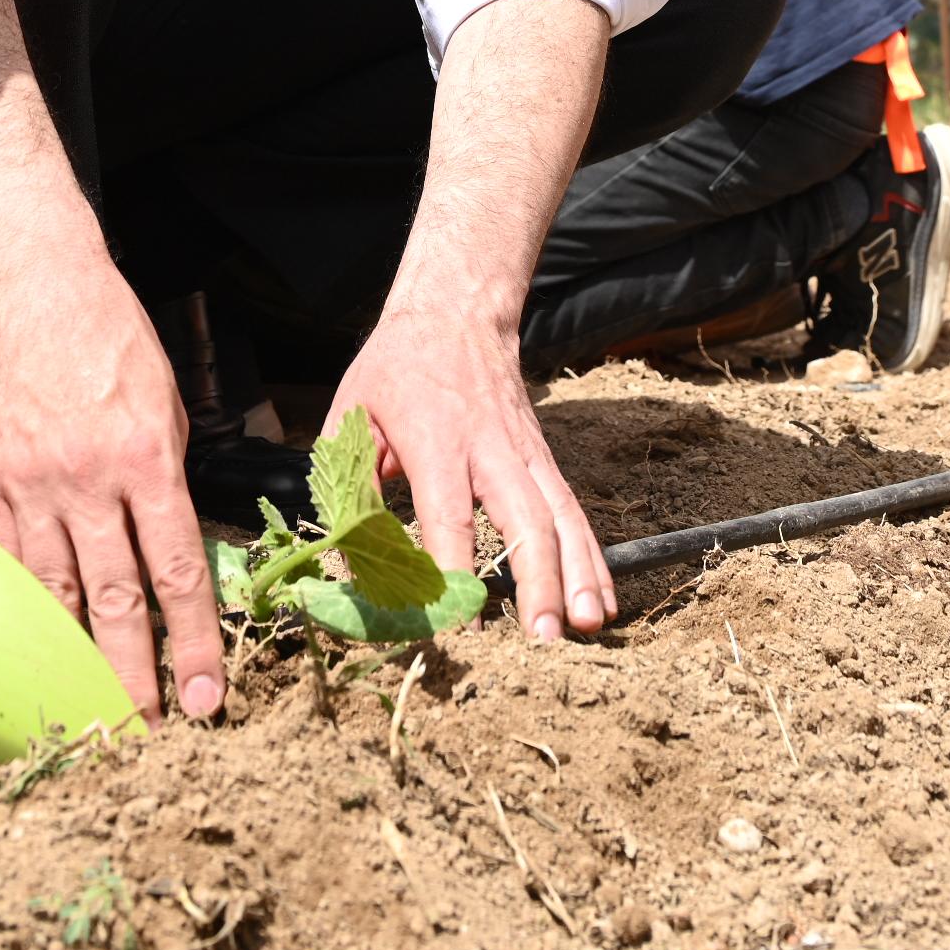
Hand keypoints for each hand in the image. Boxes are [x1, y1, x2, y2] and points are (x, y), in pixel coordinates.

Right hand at [0, 249, 226, 718]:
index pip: (177, 569)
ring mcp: (30, 484)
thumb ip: (166, 475)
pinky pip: (7, 561)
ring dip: (77, 659)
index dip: (195, 640)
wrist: (27, 281)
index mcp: (145, 458)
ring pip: (56, 593)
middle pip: (116, 600)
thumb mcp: (165, 399)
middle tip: (151, 733)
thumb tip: (172, 542)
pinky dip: (24, 609)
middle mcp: (87, 480)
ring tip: (93, 711)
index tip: (208, 693)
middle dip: (137, 675)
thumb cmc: (107, 332)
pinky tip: (37, 647)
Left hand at [329, 305, 611, 644]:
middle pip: (525, 519)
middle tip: (541, 638)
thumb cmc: (397, 367)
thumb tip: (346, 557)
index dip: (452, 570)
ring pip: (562, 517)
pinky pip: (573, 512)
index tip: (452, 620)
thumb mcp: (351, 413)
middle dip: (537, 581)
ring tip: (585, 628)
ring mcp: (526, 454)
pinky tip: (602, 602)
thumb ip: (348, 485)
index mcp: (437, 440)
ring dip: (577, 576)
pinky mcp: (545, 460)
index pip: (449, 514)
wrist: (458, 310)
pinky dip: (591, 558)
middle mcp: (491, 449)